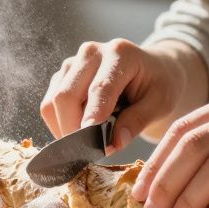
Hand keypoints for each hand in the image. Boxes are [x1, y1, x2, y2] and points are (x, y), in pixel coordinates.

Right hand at [40, 39, 190, 153]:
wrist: (152, 70)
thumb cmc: (158, 85)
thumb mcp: (159, 103)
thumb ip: (137, 120)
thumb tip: (114, 143)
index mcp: (119, 53)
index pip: (99, 89)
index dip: (92, 118)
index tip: (89, 145)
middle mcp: (90, 52)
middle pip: (66, 95)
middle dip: (73, 130)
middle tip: (88, 155)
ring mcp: (72, 63)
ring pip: (52, 102)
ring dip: (64, 130)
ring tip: (87, 145)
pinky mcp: (61, 76)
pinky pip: (49, 105)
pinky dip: (59, 125)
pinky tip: (80, 133)